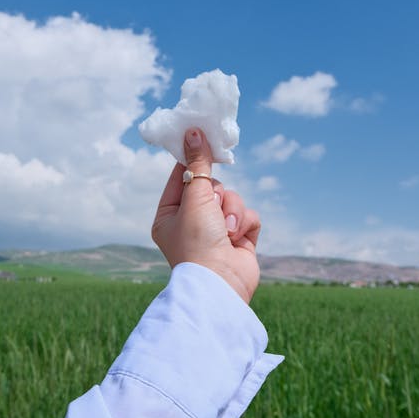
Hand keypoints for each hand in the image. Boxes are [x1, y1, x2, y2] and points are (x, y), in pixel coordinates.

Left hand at [151, 128, 260, 303]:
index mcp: (170, 215)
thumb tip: (194, 132)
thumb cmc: (197, 243)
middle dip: (217, 195)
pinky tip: (238, 238)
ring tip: (226, 230)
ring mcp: (217, 232)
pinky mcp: (240, 239)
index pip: (181, 177)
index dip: (193, 161)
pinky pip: (248, 214)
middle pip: (212, 186)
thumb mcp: (195, 198)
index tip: (201, 138)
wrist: (221, 285)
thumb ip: (198, 165)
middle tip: (212, 208)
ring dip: (232, 210)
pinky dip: (245, 223)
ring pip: (233, 199)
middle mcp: (192, 223)